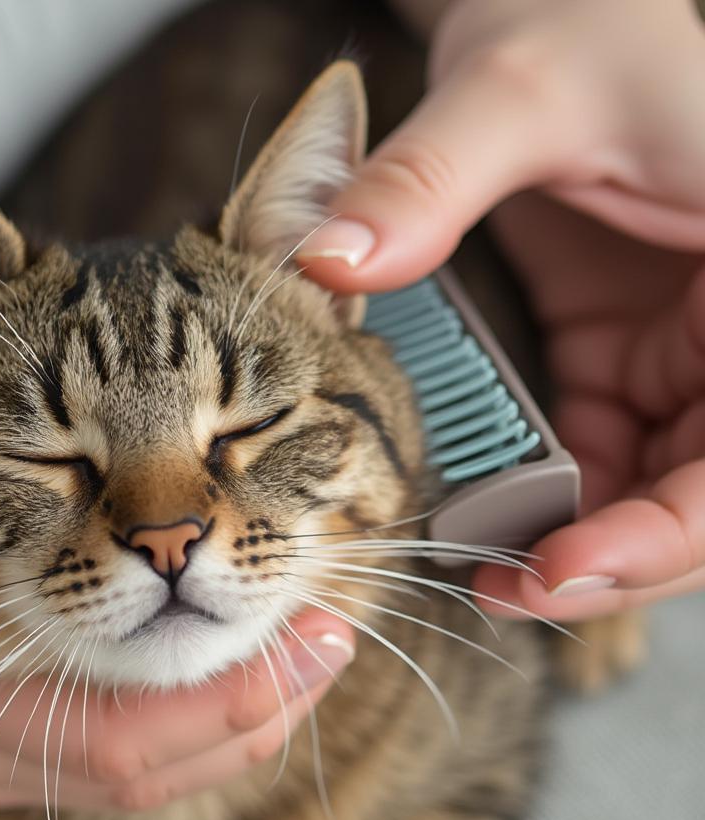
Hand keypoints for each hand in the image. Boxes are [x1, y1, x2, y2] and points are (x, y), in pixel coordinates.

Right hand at [0, 390, 354, 808]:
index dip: (234, 689)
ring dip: (233, 720)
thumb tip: (91, 369)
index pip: (121, 730)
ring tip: (307, 653)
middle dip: (257, 707)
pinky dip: (181, 721)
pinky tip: (228, 669)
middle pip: (148, 766)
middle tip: (337, 634)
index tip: (317, 621)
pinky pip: (102, 759)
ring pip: (134, 775)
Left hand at [299, 0, 704, 618]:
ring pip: (652, 498)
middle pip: (702, 501)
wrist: (573, 30)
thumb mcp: (518, 91)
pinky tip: (485, 527)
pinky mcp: (625, 372)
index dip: (670, 532)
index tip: (565, 569)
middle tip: (507, 593)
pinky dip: (552, 511)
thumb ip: (428, 176)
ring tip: (483, 576)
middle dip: (615, 562)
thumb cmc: (586, 34)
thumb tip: (323, 260)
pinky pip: (603, 467)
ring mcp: (683, 364)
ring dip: (577, 550)